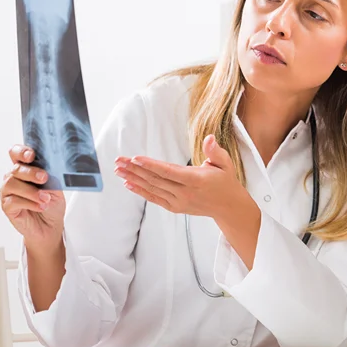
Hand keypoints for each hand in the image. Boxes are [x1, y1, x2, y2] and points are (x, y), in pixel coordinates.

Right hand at [0, 145, 65, 246]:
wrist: (51, 226)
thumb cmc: (52, 204)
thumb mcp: (56, 188)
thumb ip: (51, 177)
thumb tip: (50, 169)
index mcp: (25, 169)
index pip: (17, 154)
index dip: (21, 152)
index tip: (31, 155)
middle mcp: (14, 178)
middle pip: (16, 169)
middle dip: (30, 172)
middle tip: (44, 178)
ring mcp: (8, 192)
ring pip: (12, 184)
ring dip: (31, 191)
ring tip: (45, 198)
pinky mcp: (7, 206)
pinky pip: (13, 200)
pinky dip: (30, 203)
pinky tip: (41, 206)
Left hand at [115, 135, 246, 218]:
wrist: (228, 207)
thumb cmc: (226, 181)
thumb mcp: (225, 164)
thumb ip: (216, 151)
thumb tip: (209, 138)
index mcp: (196, 180)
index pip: (168, 171)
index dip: (150, 165)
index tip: (135, 158)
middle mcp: (185, 193)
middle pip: (155, 179)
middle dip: (135, 169)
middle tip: (119, 160)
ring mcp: (179, 202)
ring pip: (152, 188)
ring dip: (134, 179)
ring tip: (119, 170)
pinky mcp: (175, 207)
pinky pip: (154, 198)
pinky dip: (141, 191)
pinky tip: (129, 184)